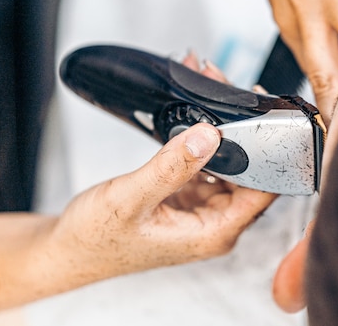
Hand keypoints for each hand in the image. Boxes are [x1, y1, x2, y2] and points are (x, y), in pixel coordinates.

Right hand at [0, 55, 276, 317]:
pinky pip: (206, 161)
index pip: (263, 191)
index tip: (263, 114)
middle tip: (227, 88)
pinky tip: (194, 111)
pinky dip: (201, 137)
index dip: (269, 151)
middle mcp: (215, 221)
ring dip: (220, 128)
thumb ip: (172, 167)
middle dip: (241, 128)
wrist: (68, 248)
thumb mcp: (131, 199)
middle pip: (249, 169)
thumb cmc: (96, 238)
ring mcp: (203, 208)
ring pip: (228, 161)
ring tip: (208, 88)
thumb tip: (210, 135)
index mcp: (214, 232)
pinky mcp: (189, 196)